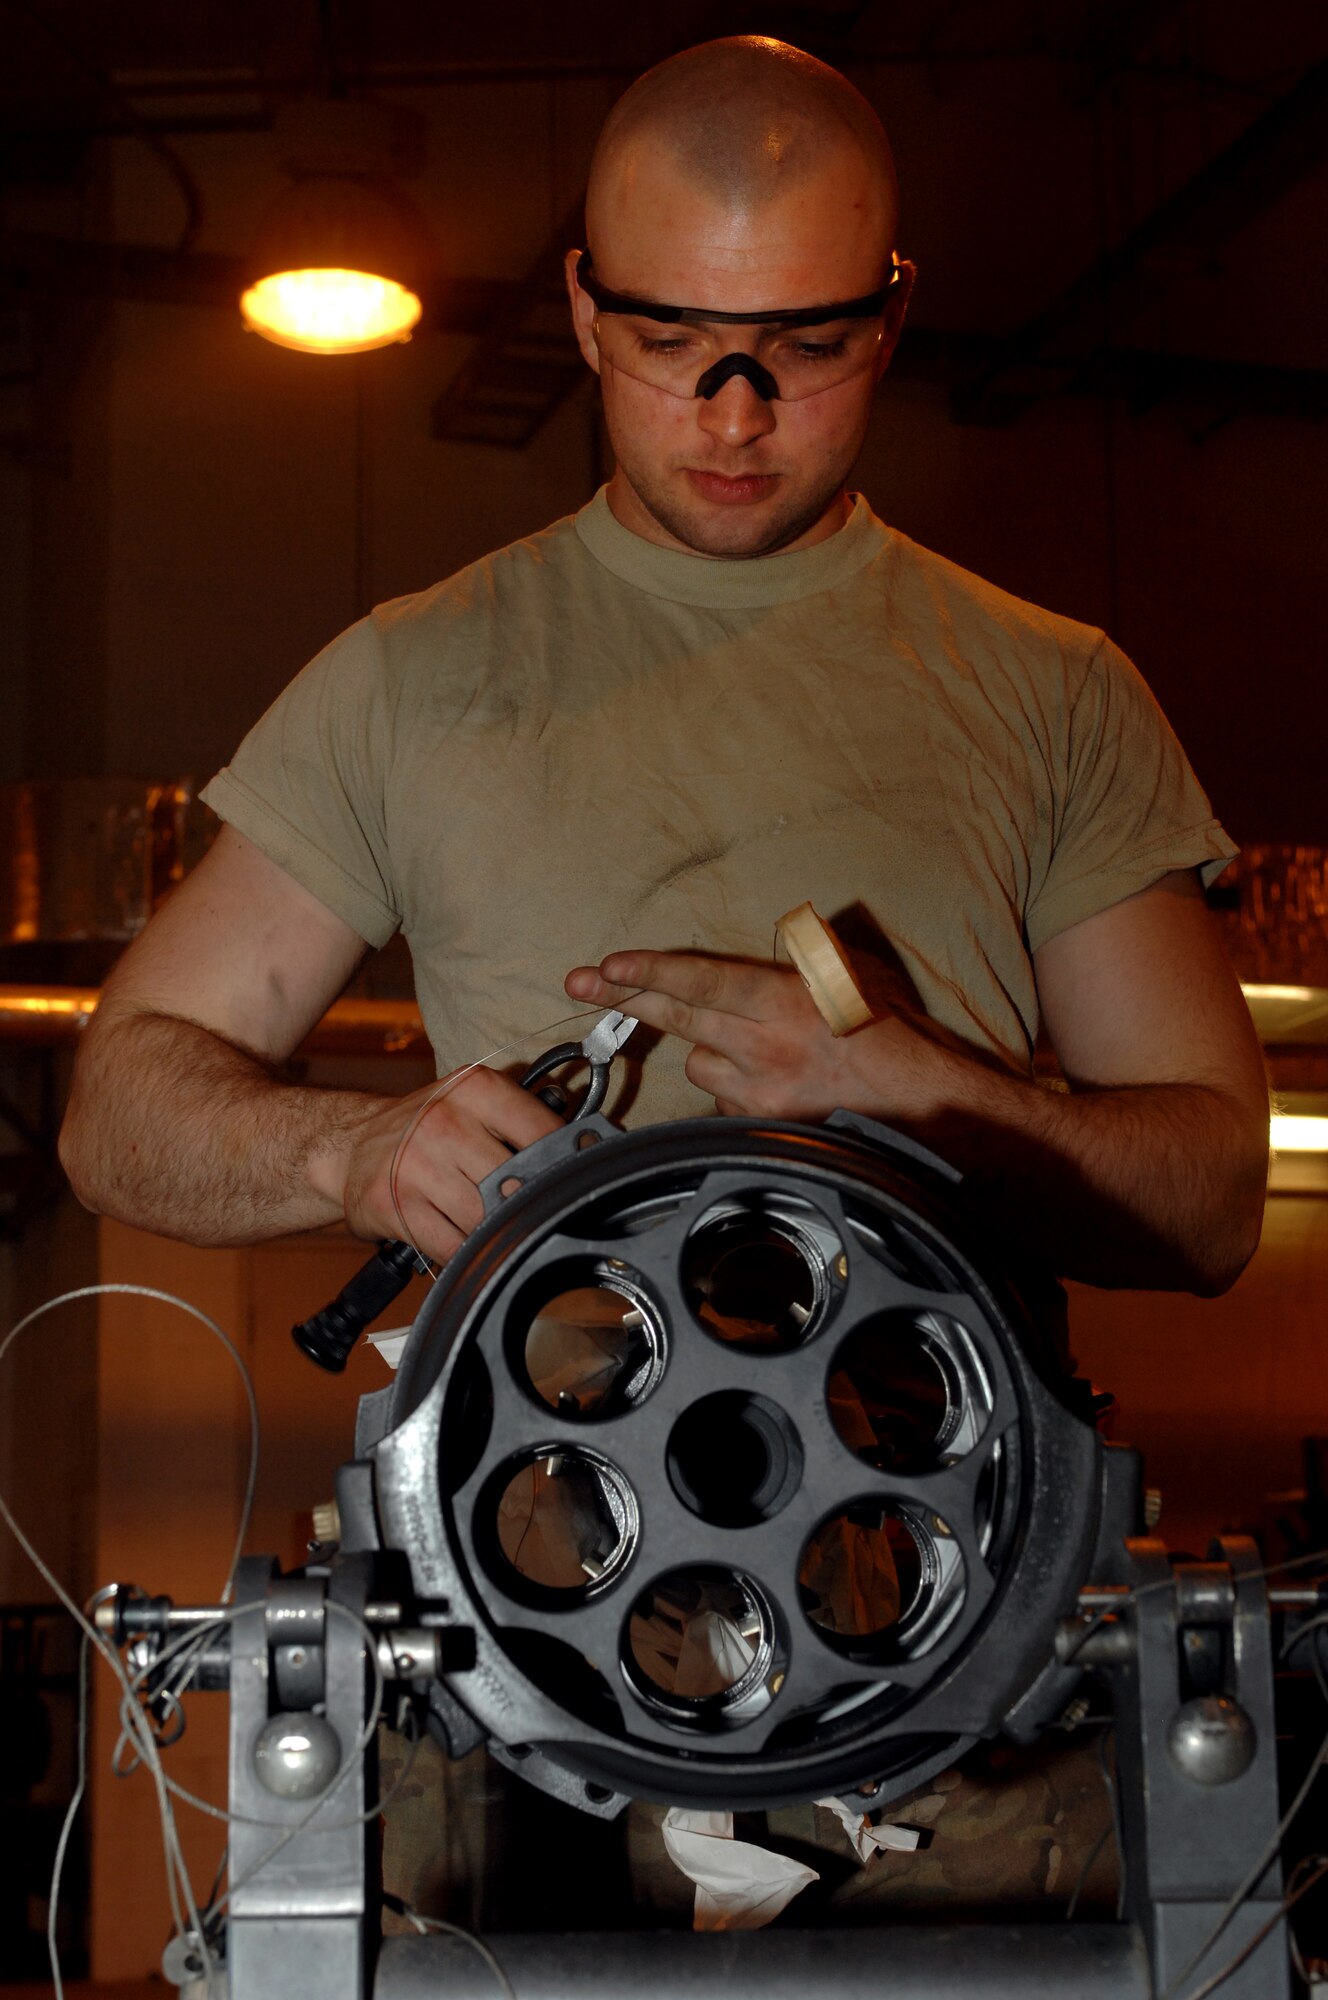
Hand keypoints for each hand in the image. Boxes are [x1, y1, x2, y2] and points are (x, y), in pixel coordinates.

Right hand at [328, 1066, 562, 1262]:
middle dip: (528, 1205)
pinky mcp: (394, 1207)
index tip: (574, 1181)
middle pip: (516, 1182)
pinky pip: (452, 1247)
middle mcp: (444, 1122)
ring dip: (496, 1233)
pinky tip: (465, 1243)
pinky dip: (467, 1254)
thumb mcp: (471, 1103)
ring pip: (485, 1220)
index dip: (565, 1163)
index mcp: (475, 1089)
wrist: (350, 1145)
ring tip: (495, 1228)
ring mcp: (417, 1166)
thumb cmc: (424, 1127)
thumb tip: (585, 1152)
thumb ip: (521, 1121)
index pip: (542, 1130)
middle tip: (532, 1212)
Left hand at [565, 949, 953, 1122]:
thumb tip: (781, 943)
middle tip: (582, 982)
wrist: (929, 1106)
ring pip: (702, 1065)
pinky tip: (774, 1086)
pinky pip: (726, 1102)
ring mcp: (761, 1094)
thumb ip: (804, 959)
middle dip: (626, 998)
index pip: (701, 981)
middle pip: (680, 1018)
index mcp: (785, 1000)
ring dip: (712, 1051)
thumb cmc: (896, 1034)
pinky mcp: (761, 1129)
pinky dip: (738, 1091)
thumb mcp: (853, 975)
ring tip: (754, 1047)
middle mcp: (765, 1046)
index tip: (608, 967)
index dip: (650, 973)